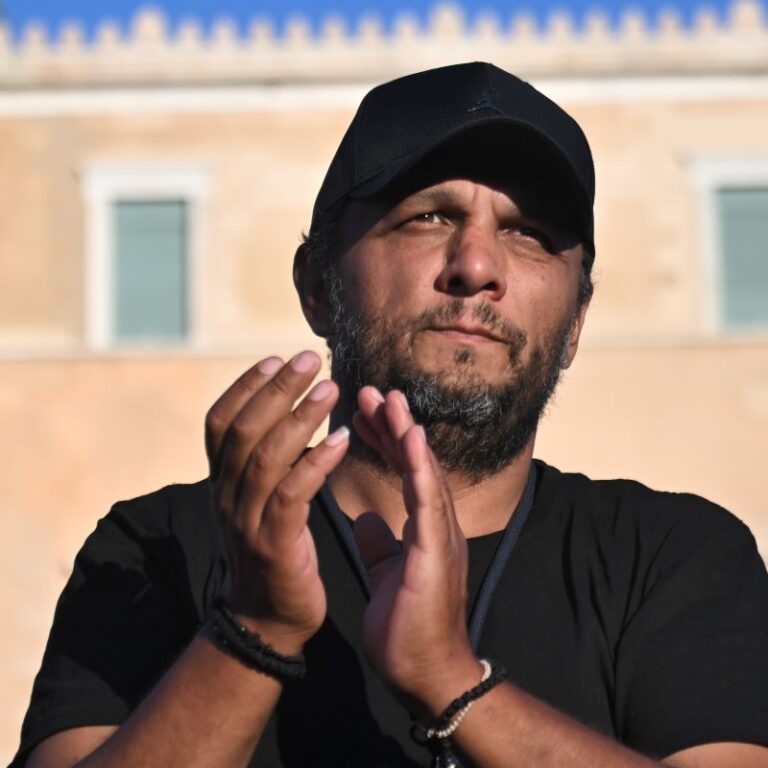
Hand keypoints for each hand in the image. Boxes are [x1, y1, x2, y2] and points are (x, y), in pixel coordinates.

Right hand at [205, 351, 349, 653]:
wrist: (270, 618)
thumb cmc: (275, 548)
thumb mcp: (260, 499)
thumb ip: (266, 459)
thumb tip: (288, 411)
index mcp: (221, 481)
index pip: (220, 422)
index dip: (244, 386)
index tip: (275, 358)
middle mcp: (225, 495)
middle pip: (244, 429)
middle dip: (277, 388)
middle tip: (310, 360)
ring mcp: (245, 520)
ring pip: (267, 456)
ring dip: (301, 417)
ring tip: (331, 388)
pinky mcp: (273, 543)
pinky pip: (293, 493)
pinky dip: (317, 462)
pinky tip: (343, 440)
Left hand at [352, 387, 480, 716]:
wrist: (427, 677)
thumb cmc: (409, 629)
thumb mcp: (388, 573)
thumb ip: (382, 542)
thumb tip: (368, 518)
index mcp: (422, 529)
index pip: (403, 473)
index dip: (385, 440)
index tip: (363, 413)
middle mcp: (436, 525)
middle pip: (414, 463)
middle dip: (392, 425)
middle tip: (371, 391)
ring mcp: (441, 536)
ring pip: (425, 472)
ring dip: (406, 432)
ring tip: (388, 398)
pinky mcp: (438, 552)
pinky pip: (428, 501)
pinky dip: (420, 466)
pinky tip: (410, 436)